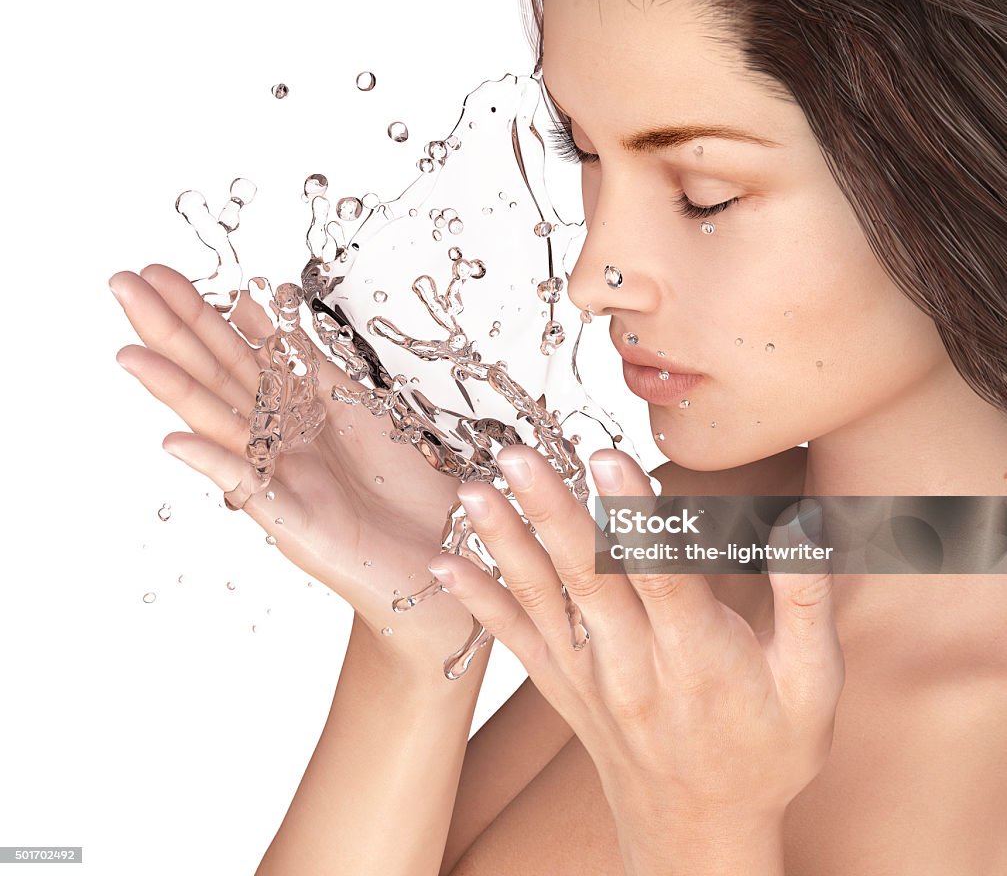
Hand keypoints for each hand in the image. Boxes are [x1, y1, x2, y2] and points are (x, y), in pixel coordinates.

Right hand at [110, 264, 485, 670]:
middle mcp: (277, 442)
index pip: (237, 352)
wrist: (442, 556)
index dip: (203, 312)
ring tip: (130, 354)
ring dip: (176, 390)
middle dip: (173, 330)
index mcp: (292, 412)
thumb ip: (305, 363)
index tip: (162, 272)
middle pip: (218, 377)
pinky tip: (175, 442)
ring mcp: (279, 480)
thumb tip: (262, 304)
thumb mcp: (357, 405)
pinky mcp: (294, 522)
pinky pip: (250, 490)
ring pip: (220, 427)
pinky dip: (215, 465)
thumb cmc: (401, 485)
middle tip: (124, 282)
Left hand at [424, 445, 844, 870]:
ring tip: (473, 491)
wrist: (700, 831)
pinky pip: (513, 640)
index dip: (634, 520)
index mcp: (701, 658)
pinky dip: (478, 601)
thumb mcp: (814, 686)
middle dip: (552, 511)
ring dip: (505, 543)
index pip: (662, 577)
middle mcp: (635, 665)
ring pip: (543, 599)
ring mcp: (589, 677)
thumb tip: (803, 522)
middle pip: (589, 578)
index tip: (606, 460)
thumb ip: (807, 601)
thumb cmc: (765, 752)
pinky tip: (443, 564)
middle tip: (519, 457)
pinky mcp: (560, 686)